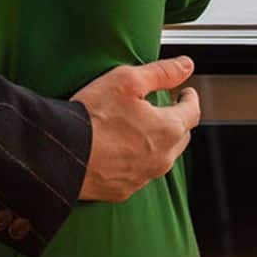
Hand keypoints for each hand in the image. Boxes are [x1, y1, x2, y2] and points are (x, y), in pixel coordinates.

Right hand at [73, 55, 200, 202]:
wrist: (64, 154)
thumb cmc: (93, 116)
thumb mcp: (127, 81)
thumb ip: (161, 72)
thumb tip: (186, 66)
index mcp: (168, 130)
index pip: (192, 112)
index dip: (190, 98)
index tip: (186, 92)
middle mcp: (162, 158)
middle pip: (181, 137)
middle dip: (177, 120)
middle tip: (166, 108)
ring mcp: (143, 177)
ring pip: (162, 157)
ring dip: (158, 142)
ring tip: (142, 128)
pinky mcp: (124, 190)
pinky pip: (139, 173)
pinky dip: (137, 160)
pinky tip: (122, 149)